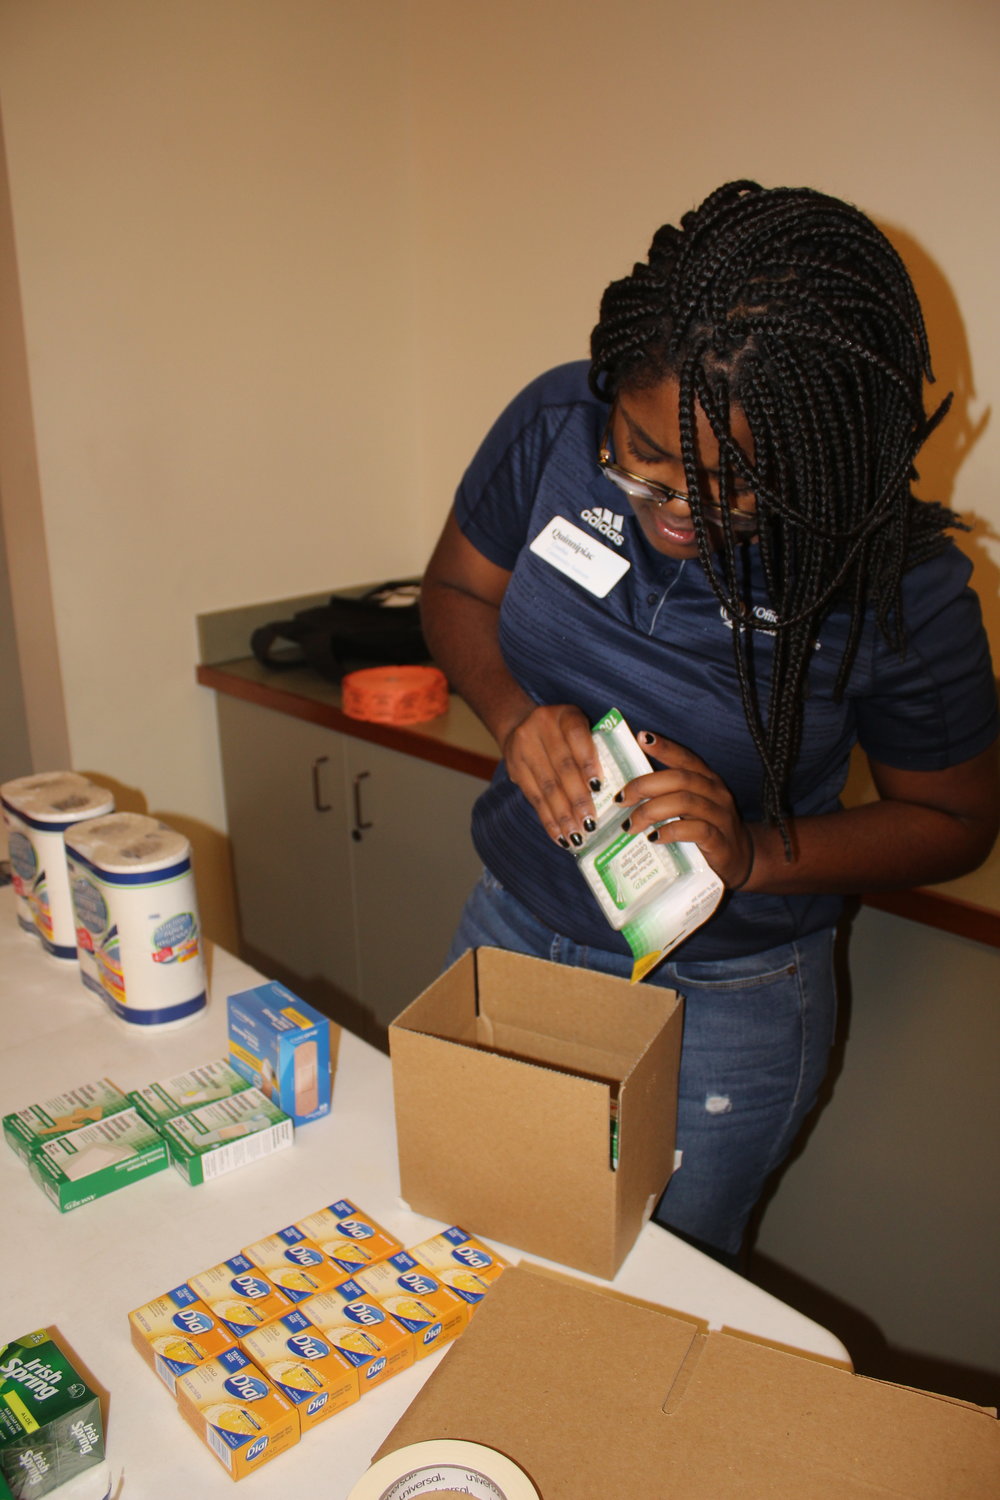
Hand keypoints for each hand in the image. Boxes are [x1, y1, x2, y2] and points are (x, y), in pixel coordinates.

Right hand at [502, 704, 603, 847]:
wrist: (521, 723)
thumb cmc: (565, 733)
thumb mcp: (580, 728)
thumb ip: (598, 748)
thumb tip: (623, 786)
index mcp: (566, 715)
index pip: (577, 736)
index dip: (587, 762)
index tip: (598, 787)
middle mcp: (542, 727)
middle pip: (562, 767)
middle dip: (577, 799)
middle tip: (590, 823)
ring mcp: (524, 747)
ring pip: (547, 787)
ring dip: (563, 816)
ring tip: (577, 836)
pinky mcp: (514, 768)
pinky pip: (533, 798)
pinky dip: (548, 820)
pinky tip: (560, 836)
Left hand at [618, 731, 754, 889]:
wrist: (740, 859)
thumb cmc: (707, 828)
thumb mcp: (691, 807)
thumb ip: (668, 795)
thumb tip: (627, 791)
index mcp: (707, 780)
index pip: (686, 758)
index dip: (665, 747)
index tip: (642, 737)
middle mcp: (716, 793)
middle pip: (680, 779)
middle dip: (645, 786)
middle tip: (621, 799)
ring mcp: (721, 817)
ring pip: (685, 802)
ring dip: (651, 811)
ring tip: (630, 824)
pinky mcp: (720, 842)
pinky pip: (696, 831)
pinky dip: (671, 831)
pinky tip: (654, 837)